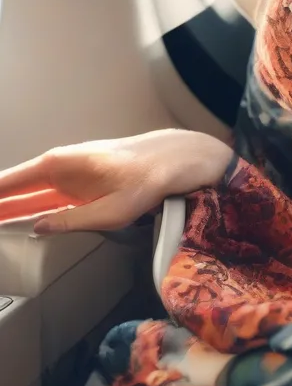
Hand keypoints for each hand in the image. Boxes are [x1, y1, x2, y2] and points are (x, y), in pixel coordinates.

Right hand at [0, 129, 233, 234]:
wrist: (180, 158)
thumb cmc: (149, 179)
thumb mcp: (111, 210)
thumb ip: (71, 220)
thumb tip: (38, 227)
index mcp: (60, 164)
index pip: (10, 181)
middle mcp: (61, 165)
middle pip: (17, 189)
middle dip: (1, 204)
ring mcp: (72, 173)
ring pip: (31, 194)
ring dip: (11, 208)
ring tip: (2, 221)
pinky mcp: (84, 182)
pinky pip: (50, 196)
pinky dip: (31, 207)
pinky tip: (22, 220)